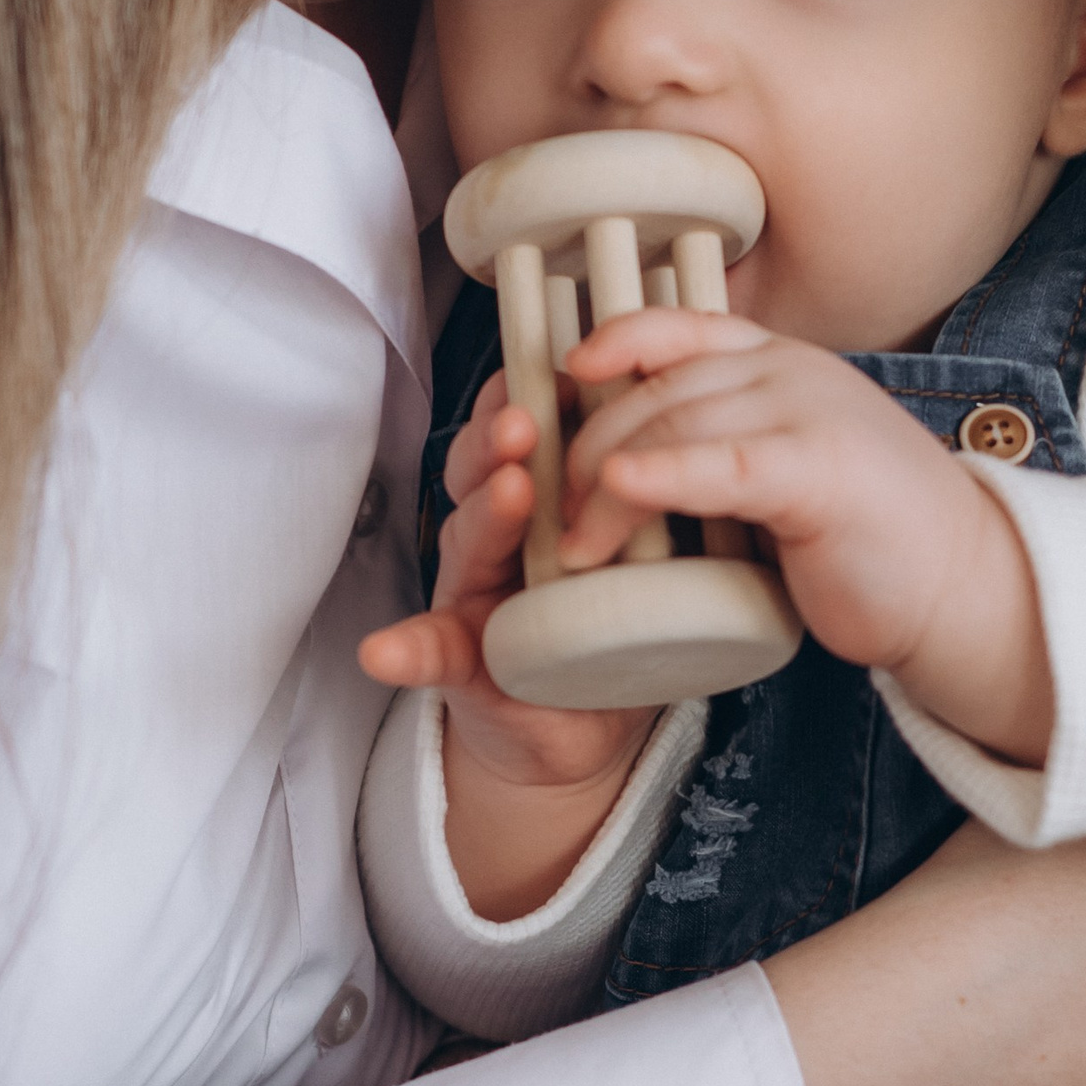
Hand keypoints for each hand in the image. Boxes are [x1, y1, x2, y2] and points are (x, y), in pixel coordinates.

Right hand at [358, 372, 654, 914]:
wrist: (579, 718)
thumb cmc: (609, 621)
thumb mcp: (638, 549)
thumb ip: (649, 490)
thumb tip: (701, 412)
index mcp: (541, 499)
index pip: (528, 431)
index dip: (536, 394)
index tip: (565, 367)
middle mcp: (497, 536)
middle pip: (485, 470)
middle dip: (502, 440)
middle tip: (529, 421)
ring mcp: (472, 596)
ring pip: (462, 540)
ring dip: (479, 513)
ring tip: (505, 489)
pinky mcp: (457, 661)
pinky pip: (427, 652)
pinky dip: (405, 650)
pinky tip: (384, 650)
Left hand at [555, 308, 1053, 759]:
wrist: (966, 586)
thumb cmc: (873, 537)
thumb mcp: (793, 463)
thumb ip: (732, 441)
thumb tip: (643, 455)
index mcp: (783, 365)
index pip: (680, 328)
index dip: (614, 340)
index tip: (566, 375)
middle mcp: (792, 373)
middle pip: (658, 389)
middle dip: (589, 446)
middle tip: (558, 515)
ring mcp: (808, 414)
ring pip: (674, 426)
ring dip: (607, 482)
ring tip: (578, 544)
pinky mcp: (819, 472)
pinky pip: (721, 464)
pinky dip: (660, 475)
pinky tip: (617, 492)